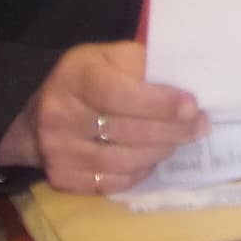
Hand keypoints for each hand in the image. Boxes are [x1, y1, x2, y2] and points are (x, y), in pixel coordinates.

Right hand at [0, 41, 205, 195]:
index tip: (192, 107)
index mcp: (75, 75)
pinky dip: (139, 173)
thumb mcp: (113, 56)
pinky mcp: (61, 177)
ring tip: (179, 141)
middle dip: (172, 130)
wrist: (40, 111)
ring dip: (160, 152)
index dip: (158, 103)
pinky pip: (112, 183)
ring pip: (122, 162)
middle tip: (200, 126)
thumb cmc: (91, 77)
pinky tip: (151, 158)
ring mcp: (56, 150)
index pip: (118, 94)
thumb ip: (145, 65)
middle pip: (125, 131)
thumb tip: (189, 82)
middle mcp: (59, 114)